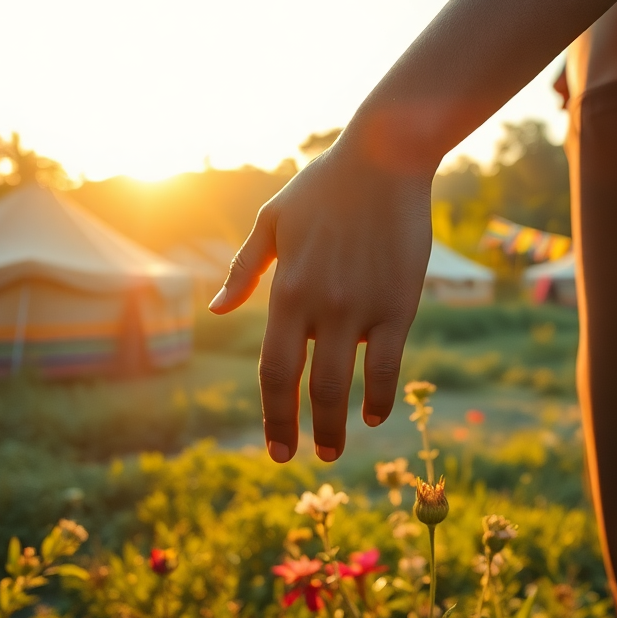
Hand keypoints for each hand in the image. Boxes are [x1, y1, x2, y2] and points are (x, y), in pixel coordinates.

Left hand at [208, 140, 432, 463]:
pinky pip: (389, 364)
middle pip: (307, 387)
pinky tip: (375, 414)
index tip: (273, 446)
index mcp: (286, 289)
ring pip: (347, 384)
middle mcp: (322, 306)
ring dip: (338, 425)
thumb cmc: (324, 187)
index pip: (273, 369)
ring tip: (334, 449)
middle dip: (301, 431)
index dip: (272, 413)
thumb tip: (216, 311)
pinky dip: (381, 396)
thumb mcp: (273, 222)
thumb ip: (245, 271)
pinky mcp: (400, 303)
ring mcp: (364, 307)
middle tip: (301, 459)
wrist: (386, 158)